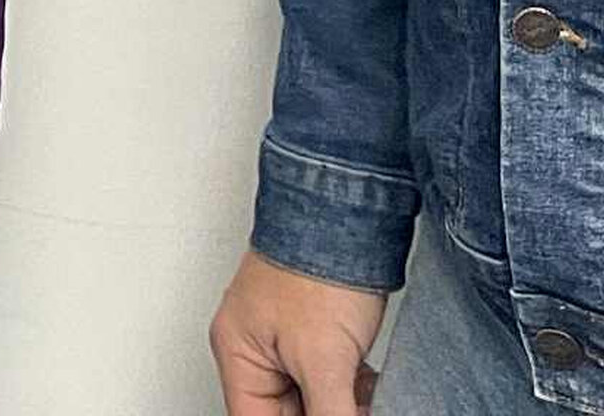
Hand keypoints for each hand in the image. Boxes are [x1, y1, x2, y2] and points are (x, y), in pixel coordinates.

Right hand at [209, 249, 387, 413]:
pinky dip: (347, 390)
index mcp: (236, 350)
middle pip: (284, 412)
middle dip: (324, 415)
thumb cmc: (319, 262)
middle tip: (352, 409)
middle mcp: (252, 343)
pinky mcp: (312, 328)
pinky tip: (367, 385)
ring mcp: (282, 334)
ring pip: (308, 398)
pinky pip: (325, 378)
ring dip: (338, 406)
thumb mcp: (325, 361)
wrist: (348, 208)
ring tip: (363, 398)